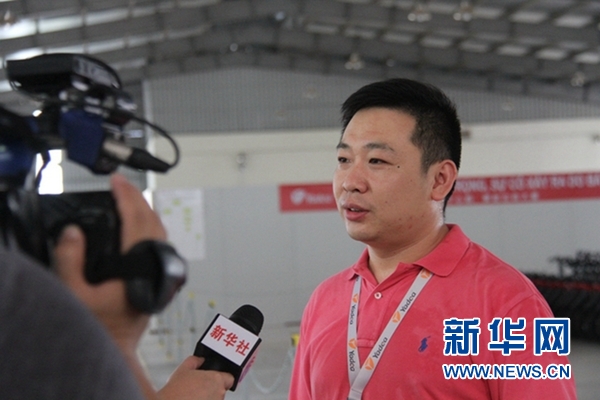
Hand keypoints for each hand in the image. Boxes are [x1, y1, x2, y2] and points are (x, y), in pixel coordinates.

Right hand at [53, 174, 169, 398]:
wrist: (119, 346)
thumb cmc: (102, 325)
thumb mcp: (75, 293)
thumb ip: (70, 261)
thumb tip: (73, 232)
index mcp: (137, 264)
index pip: (136, 219)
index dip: (126, 196)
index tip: (117, 181)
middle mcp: (154, 263)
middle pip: (152, 219)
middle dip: (136, 197)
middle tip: (121, 184)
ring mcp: (161, 268)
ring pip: (159, 229)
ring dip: (145, 210)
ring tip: (128, 198)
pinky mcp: (161, 274)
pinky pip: (159, 240)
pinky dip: (149, 225)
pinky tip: (138, 225)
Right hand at [158, 357, 233, 399]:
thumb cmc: (175, 390)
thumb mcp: (183, 369)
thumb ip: (195, 360)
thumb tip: (201, 359)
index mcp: (216, 380)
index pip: (230, 378)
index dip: (222, 377)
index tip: (214, 379)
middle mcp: (219, 394)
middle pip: (221, 390)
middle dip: (212, 389)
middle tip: (198, 388)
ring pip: (215, 399)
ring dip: (208, 397)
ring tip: (193, 396)